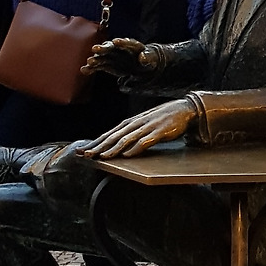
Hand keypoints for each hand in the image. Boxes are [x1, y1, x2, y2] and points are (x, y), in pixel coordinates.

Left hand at [79, 99, 198, 158]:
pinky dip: (136, 148)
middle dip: (98, 147)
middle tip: (85, 155)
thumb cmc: (161, 119)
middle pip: (113, 137)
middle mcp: (135, 124)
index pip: (108, 134)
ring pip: (127, 139)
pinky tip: (128, 154)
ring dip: (113, 148)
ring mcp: (147, 127)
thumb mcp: (142, 124)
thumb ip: (129, 133)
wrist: (183, 109)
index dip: (94, 143)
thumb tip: (114, 144)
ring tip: (103, 157)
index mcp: (130, 123)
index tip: (81, 152)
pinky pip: (146, 141)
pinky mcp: (159, 132)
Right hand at [81, 37, 157, 78]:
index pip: (127, 42)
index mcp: (132, 45)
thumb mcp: (151, 58)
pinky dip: (92, 68)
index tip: (116, 42)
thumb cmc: (147, 59)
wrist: (141, 65)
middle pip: (110, 47)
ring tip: (89, 61)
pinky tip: (85, 70)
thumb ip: (147, 57)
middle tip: (96, 49)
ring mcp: (112, 55)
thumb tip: (143, 58)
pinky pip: (98, 65)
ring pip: (102, 56)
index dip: (122, 42)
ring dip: (96, 58)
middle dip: (103, 48)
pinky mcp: (107, 64)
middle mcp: (119, 48)